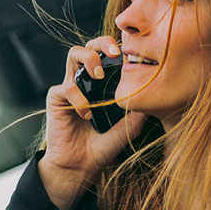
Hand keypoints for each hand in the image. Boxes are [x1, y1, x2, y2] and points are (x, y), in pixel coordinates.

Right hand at [39, 35, 147, 209]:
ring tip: (98, 75)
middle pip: (89, 46)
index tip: (130, 54)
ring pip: (73, 55)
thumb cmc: (102, 147)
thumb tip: (154, 94)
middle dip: (101, 43)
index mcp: (101, 84)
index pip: (107, 56)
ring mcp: (69, 87)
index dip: (117, 49)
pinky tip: (86, 114)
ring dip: (88, 59)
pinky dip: (78, 99)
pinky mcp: (56, 98)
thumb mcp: (127, 129)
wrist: (80, 166)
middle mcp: (85, 81)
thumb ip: (137, 112)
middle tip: (115, 53)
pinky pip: (66, 87)